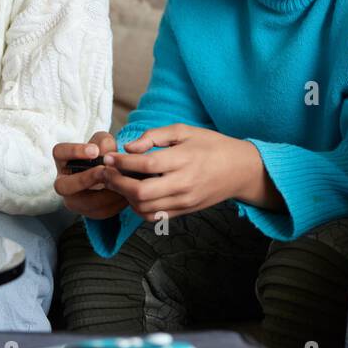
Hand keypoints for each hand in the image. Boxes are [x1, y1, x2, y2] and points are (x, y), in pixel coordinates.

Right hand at [52, 132, 128, 219]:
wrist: (111, 174)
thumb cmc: (102, 155)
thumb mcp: (103, 143)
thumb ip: (104, 142)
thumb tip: (105, 152)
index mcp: (63, 160)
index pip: (59, 153)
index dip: (74, 151)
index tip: (94, 151)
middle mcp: (63, 182)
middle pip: (63, 186)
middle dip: (85, 179)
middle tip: (103, 171)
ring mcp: (74, 200)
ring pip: (83, 203)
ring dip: (104, 193)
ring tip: (120, 183)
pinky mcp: (88, 212)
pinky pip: (100, 211)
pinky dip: (114, 204)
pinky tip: (125, 194)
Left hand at [99, 125, 276, 220]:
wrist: (240, 170)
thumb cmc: (211, 145)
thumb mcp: (185, 130)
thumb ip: (155, 135)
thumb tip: (130, 147)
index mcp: (184, 159)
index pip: (145, 164)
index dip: (122, 162)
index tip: (109, 157)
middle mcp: (183, 183)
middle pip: (140, 192)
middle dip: (117, 183)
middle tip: (106, 172)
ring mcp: (184, 201)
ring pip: (145, 208)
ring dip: (125, 197)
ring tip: (118, 183)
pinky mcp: (185, 211)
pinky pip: (154, 217)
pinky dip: (138, 208)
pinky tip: (134, 195)